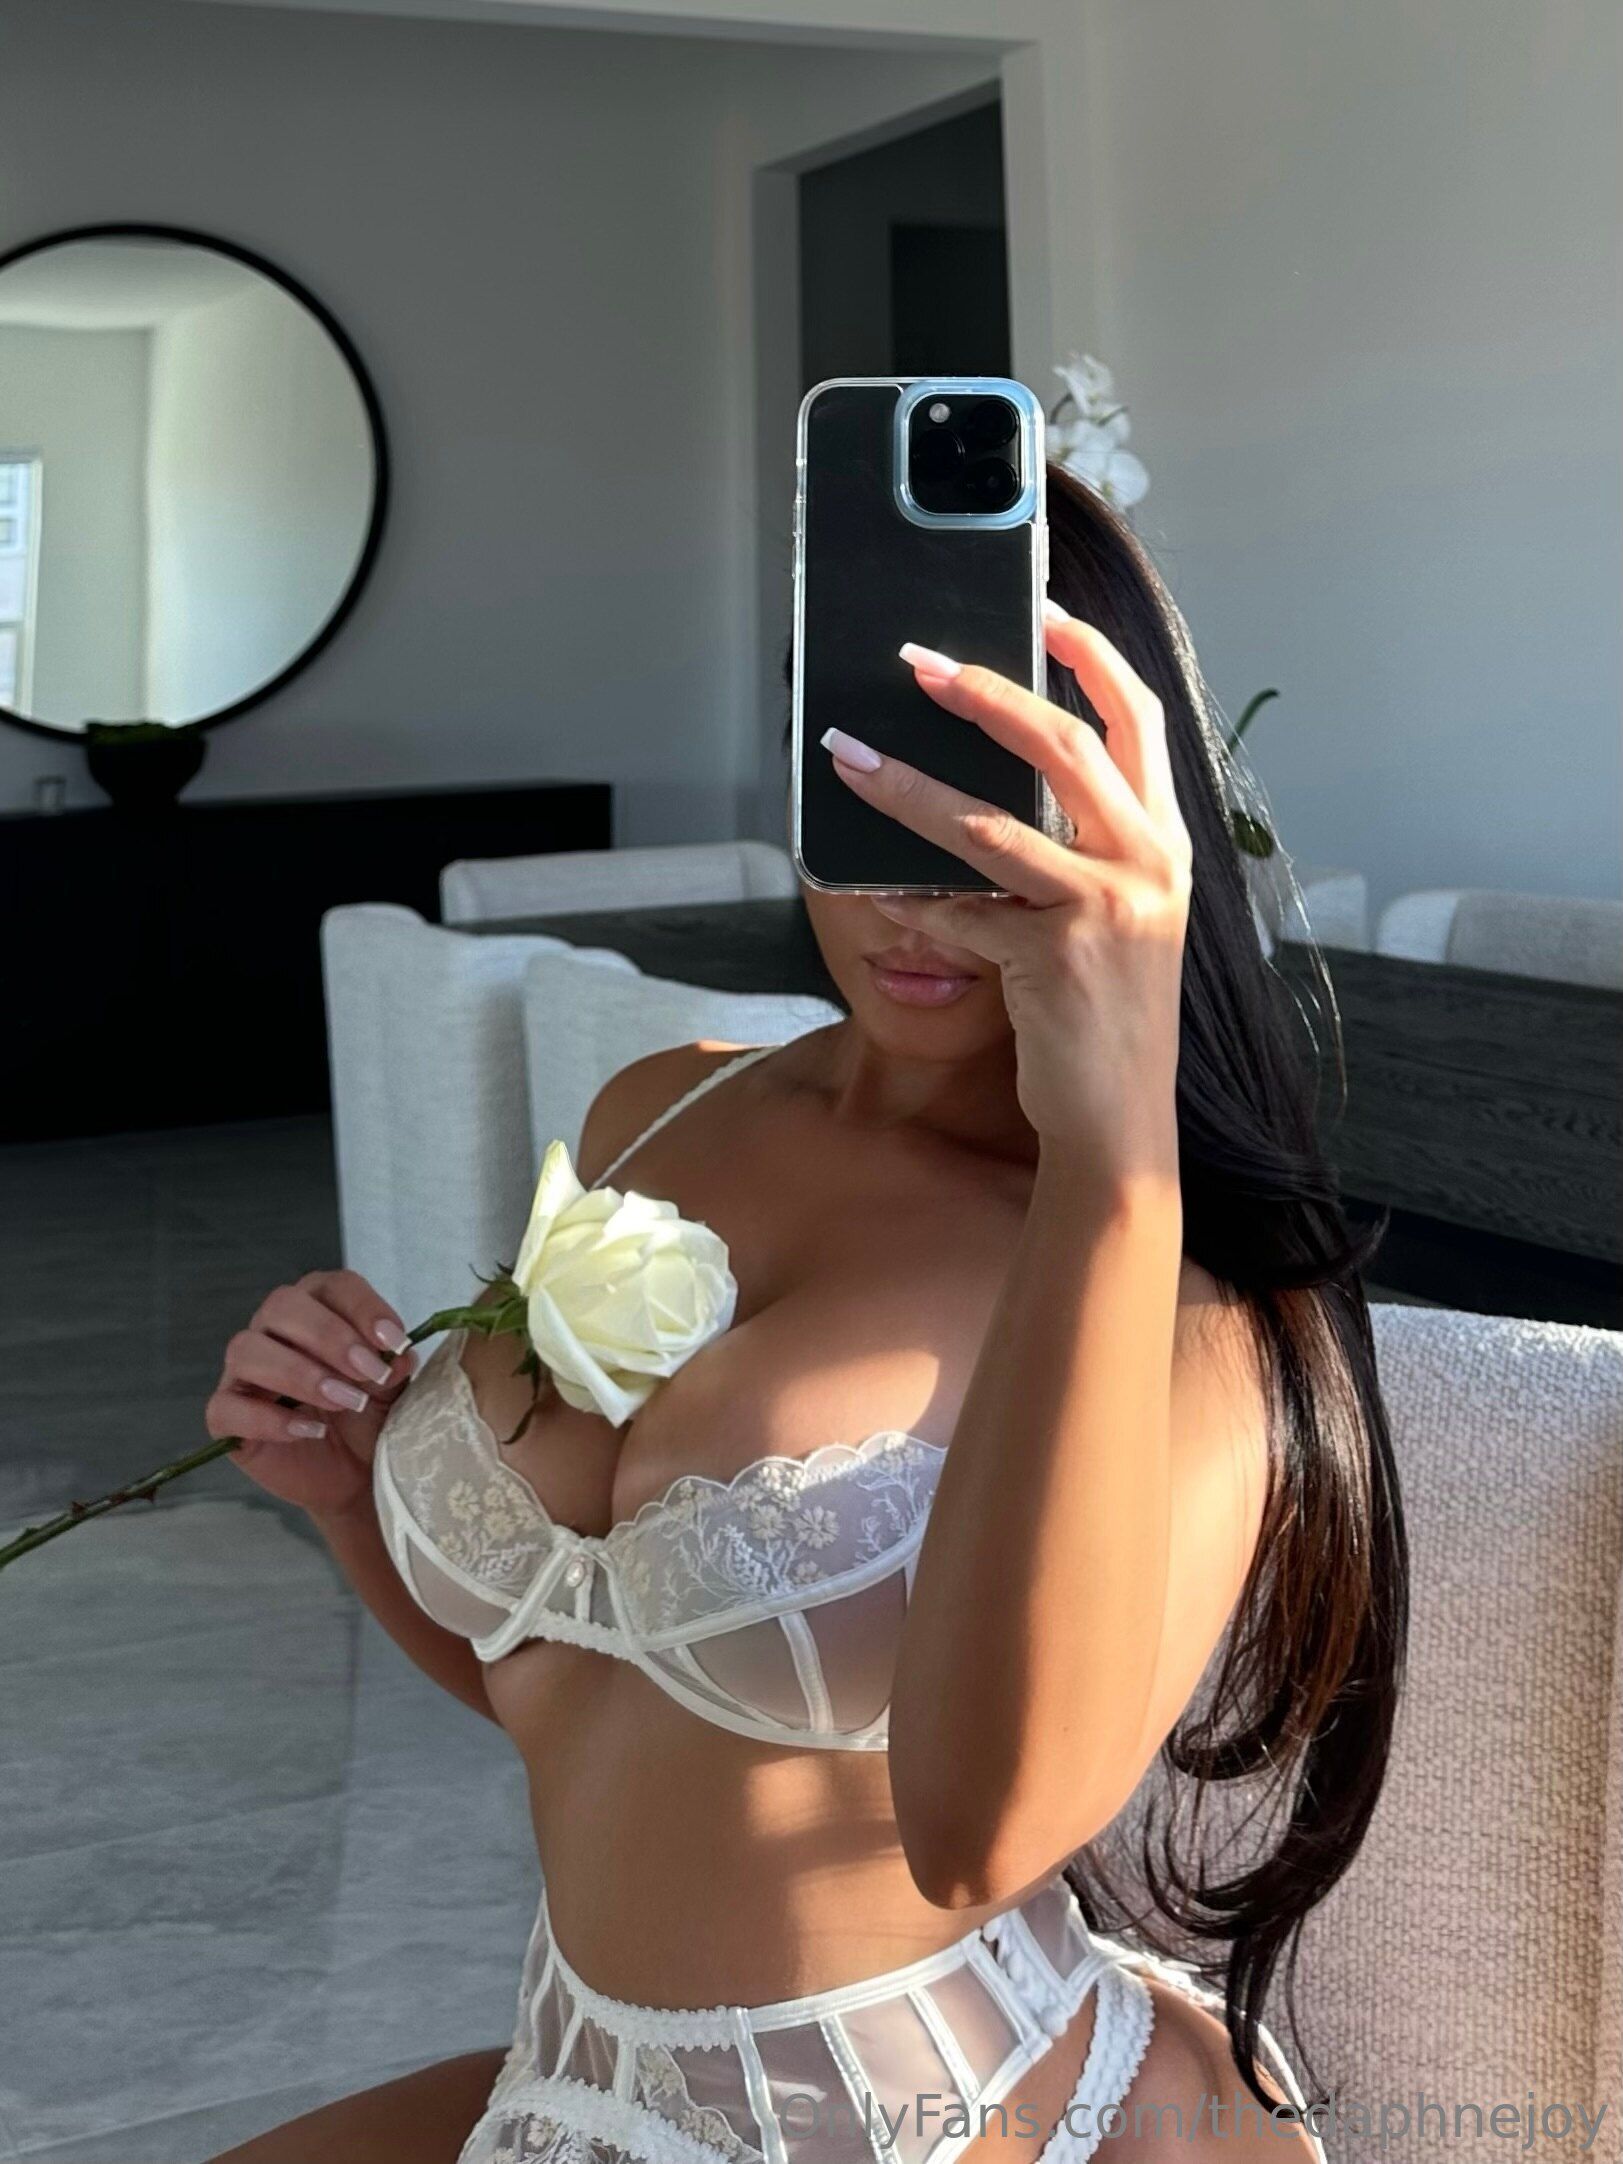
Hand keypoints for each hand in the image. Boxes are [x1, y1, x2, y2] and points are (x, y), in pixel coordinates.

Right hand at [205, 1270, 417, 1520]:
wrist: (353, 1473)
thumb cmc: (368, 1417)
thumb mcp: (392, 1391)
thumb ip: (394, 1367)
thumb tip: (400, 1355)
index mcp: (317, 1309)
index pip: (332, 1286)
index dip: (363, 1307)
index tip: (394, 1340)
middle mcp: (274, 1330)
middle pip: (283, 1306)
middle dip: (329, 1336)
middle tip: (367, 1372)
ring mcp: (243, 1372)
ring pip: (247, 1349)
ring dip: (300, 1373)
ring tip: (345, 1402)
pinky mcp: (226, 1416)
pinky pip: (228, 1407)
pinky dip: (268, 1418)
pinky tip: (309, 1430)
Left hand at [821, 606, 1192, 1175]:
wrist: (1121, 1121)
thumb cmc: (1108, 1018)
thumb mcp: (1118, 922)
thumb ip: (1081, 854)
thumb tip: (991, 795)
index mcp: (1166, 843)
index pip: (1137, 721)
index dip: (1091, 658)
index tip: (1041, 612)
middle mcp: (1146, 864)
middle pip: (1062, 745)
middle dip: (983, 692)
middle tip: (916, 662)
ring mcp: (1105, 909)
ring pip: (988, 823)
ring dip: (907, 787)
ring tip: (849, 758)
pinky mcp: (1054, 957)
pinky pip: (959, 911)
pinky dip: (907, 899)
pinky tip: (868, 889)